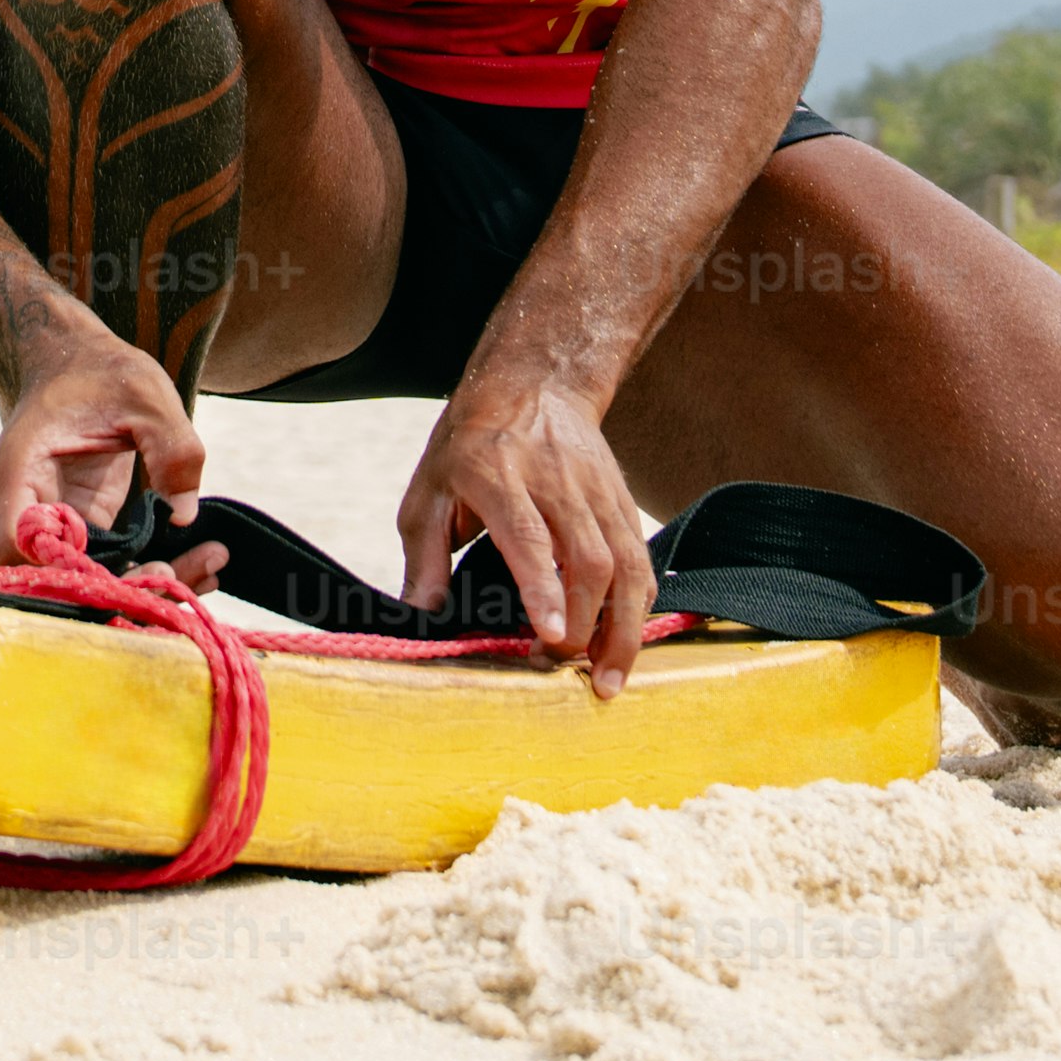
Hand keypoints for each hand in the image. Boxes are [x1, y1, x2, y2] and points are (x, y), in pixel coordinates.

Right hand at [0, 330, 218, 584]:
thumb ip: (171, 448)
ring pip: (86, 582)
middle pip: (53, 578)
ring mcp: (56, 523)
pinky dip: (153, 574)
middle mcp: (27, 508)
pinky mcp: (86, 528)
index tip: (124, 563)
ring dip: (144, 588)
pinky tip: (207, 565)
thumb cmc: (102, 371)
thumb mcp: (146, 394)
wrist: (78, 359)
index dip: (63, 569)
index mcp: (21, 472)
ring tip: (212, 563)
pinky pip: (111, 567)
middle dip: (115, 591)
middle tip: (174, 576)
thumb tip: (185, 514)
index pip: (17, 546)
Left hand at [404, 364, 655, 694]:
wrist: (534, 381)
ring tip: (607, 680)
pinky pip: (640, 560)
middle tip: (559, 668)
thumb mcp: (429, 491)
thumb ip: (425, 557)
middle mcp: (556, 482)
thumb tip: (420, 619)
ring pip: (626, 564)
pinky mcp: (623, 502)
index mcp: (497, 474)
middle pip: (588, 559)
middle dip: (582, 625)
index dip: (542, 586)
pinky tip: (623, 643)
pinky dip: (638, 607)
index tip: (550, 634)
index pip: (528, 535)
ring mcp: (597, 492)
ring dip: (622, 628)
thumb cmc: (470, 444)